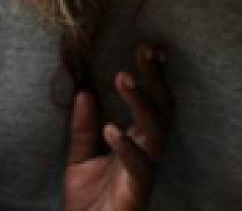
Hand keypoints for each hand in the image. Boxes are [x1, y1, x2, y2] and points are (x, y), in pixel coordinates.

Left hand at [63, 44, 171, 210]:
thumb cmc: (88, 200)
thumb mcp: (79, 156)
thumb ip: (83, 126)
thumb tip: (84, 92)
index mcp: (136, 140)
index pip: (151, 101)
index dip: (153, 75)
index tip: (149, 47)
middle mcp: (146, 151)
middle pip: (161, 110)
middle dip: (155, 79)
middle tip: (145, 51)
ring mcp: (144, 170)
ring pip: (156, 132)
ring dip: (140, 103)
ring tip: (123, 77)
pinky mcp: (137, 192)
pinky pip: (139, 166)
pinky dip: (127, 146)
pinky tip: (111, 129)